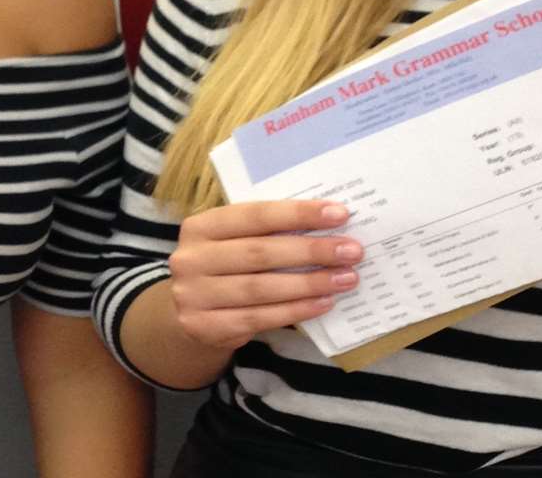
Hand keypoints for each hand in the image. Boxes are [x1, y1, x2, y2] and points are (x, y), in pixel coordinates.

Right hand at [167, 199, 361, 351]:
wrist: (190, 317)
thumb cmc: (226, 270)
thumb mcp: (234, 244)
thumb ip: (266, 234)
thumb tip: (328, 227)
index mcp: (200, 226)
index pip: (255, 215)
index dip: (298, 214)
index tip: (339, 214)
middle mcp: (191, 259)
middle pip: (260, 253)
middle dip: (311, 251)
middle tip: (351, 251)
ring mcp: (194, 295)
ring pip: (262, 288)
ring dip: (309, 283)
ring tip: (345, 278)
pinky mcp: (205, 327)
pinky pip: (259, 318)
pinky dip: (296, 310)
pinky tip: (323, 303)